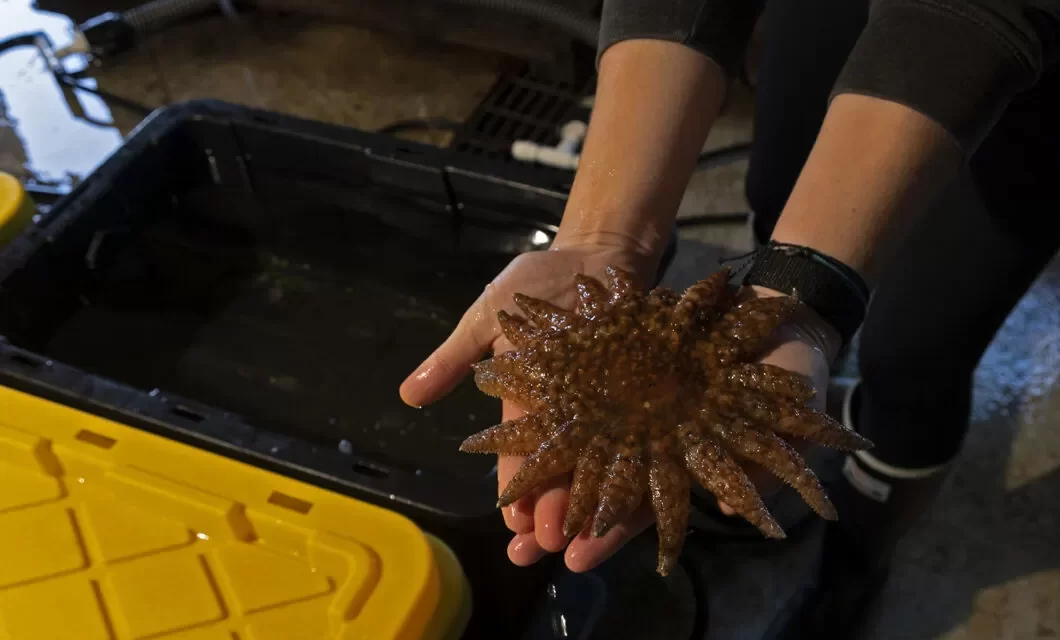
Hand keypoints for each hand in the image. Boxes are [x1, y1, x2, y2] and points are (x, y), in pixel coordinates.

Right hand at [399, 233, 662, 569]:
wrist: (602, 251)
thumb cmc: (541, 283)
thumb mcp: (489, 315)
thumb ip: (456, 357)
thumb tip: (409, 395)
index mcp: (528, 403)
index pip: (521, 456)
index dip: (517, 491)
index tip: (514, 526)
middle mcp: (571, 416)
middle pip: (561, 477)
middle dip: (552, 516)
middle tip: (547, 549)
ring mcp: (612, 409)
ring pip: (603, 471)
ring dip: (593, 511)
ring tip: (586, 547)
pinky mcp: (650, 398)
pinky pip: (648, 444)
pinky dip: (642, 476)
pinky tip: (638, 508)